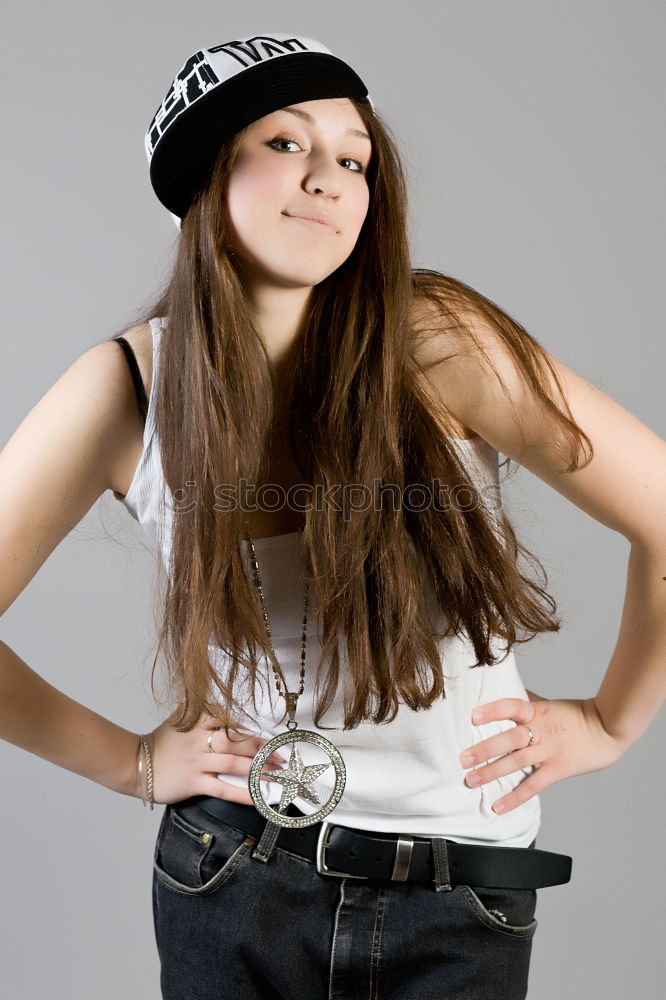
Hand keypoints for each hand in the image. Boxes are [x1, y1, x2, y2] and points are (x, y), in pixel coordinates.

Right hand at [139, 709, 286, 805]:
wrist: (136, 763)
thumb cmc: (162, 742)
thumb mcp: (181, 718)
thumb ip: (204, 710)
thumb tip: (230, 707)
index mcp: (198, 720)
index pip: (231, 717)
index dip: (253, 724)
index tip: (272, 732)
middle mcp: (200, 739)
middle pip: (239, 740)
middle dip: (264, 748)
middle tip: (282, 754)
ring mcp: (197, 761)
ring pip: (235, 763)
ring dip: (260, 769)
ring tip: (278, 773)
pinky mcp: (194, 782)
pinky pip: (223, 788)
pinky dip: (243, 793)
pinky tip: (258, 798)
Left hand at [458, 693, 625, 814]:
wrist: (608, 729)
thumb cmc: (577, 714)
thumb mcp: (550, 703)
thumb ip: (528, 700)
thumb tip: (507, 686)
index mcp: (537, 712)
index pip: (512, 706)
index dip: (493, 710)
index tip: (473, 716)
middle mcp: (541, 731)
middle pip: (509, 739)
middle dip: (484, 749)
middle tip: (462, 759)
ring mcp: (549, 751)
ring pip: (516, 763)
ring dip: (491, 772)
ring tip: (470, 780)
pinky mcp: (557, 770)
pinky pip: (533, 786)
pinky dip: (514, 798)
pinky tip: (496, 806)